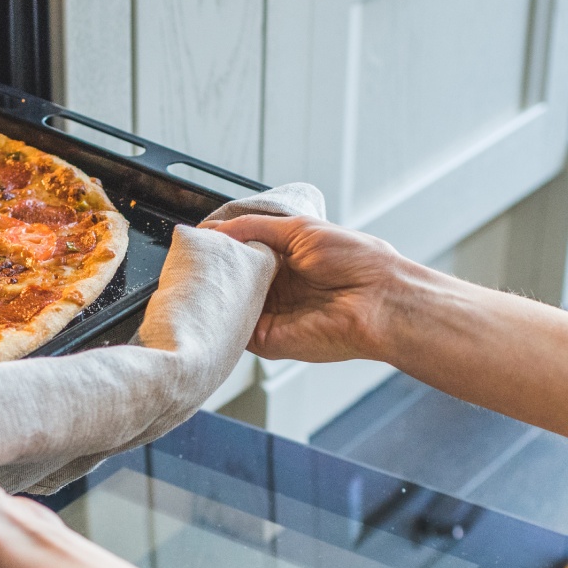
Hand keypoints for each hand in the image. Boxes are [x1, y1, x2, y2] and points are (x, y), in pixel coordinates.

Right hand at [207, 215, 406, 361]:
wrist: (379, 301)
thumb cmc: (356, 262)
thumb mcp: (300, 230)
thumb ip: (254, 227)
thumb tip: (216, 230)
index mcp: (284, 260)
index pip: (239, 253)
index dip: (218, 246)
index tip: (196, 239)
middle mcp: (275, 288)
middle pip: (230, 279)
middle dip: (211, 269)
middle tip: (189, 258)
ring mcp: (268, 315)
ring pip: (227, 304)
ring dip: (213, 292)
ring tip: (195, 276)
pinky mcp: (266, 340)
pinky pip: (233, 329)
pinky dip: (220, 317)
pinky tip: (213, 301)